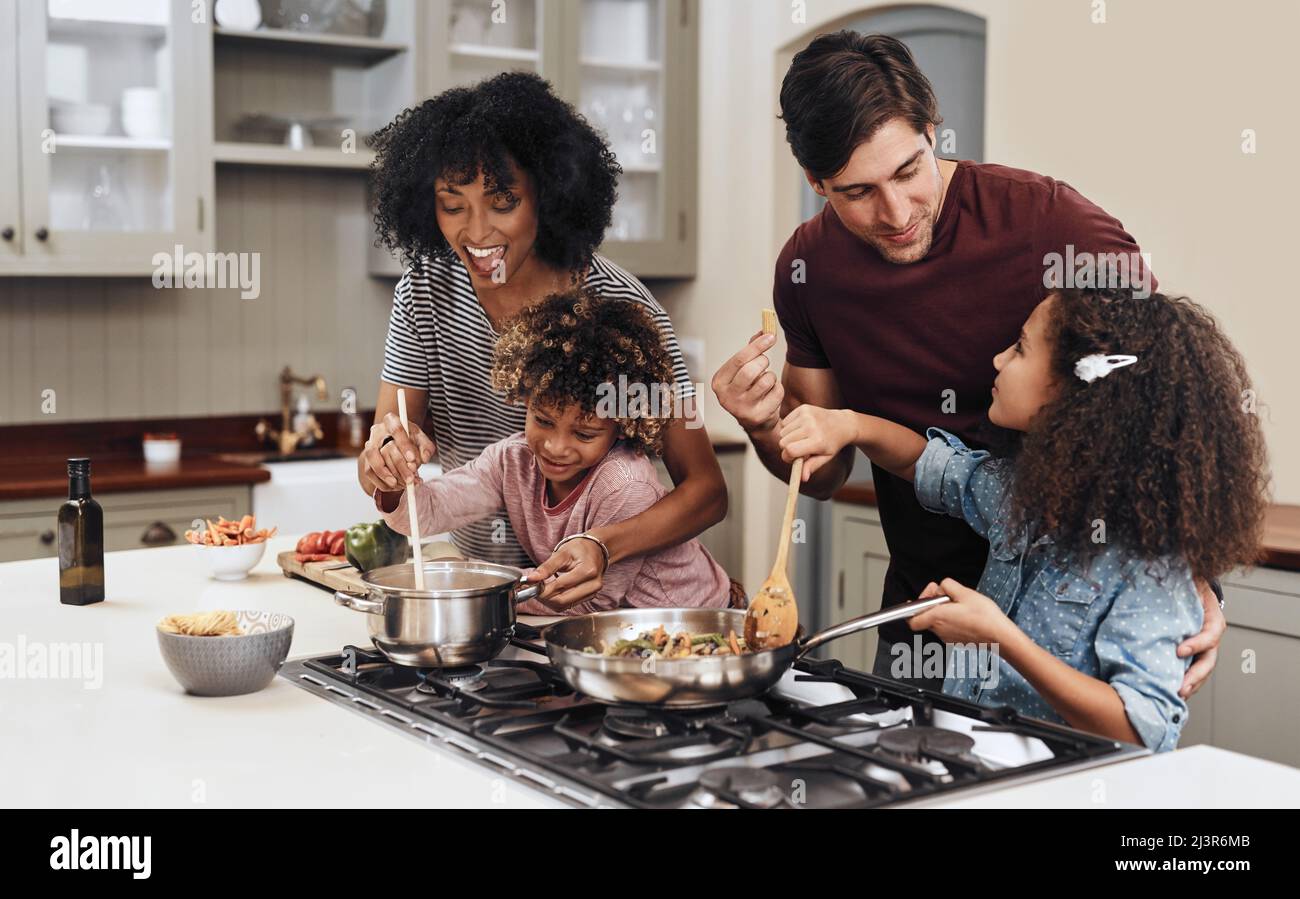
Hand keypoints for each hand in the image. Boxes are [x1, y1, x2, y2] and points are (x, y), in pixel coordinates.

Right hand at [358, 412, 435, 493]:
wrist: (396, 444)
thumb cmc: (410, 440)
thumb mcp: (421, 440)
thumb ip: (426, 447)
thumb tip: (424, 458)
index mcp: (391, 421)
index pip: (396, 430)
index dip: (404, 445)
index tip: (412, 460)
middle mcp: (377, 432)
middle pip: (384, 450)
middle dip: (399, 467)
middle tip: (411, 478)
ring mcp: (369, 447)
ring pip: (372, 463)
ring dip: (387, 476)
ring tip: (402, 485)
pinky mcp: (366, 460)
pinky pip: (370, 473)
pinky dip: (382, 483)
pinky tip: (396, 486)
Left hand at [525, 536, 606, 608]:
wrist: (594, 549)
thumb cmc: (580, 549)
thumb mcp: (561, 553)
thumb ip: (546, 567)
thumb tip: (531, 579)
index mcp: (587, 571)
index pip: (560, 587)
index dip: (542, 589)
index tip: (530, 585)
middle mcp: (593, 585)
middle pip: (562, 600)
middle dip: (544, 597)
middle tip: (533, 588)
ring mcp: (592, 593)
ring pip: (564, 606)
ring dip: (549, 601)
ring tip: (541, 589)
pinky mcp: (589, 597)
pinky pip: (569, 605)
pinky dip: (556, 601)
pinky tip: (551, 592)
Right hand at [710, 332, 783, 433]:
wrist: (754, 421)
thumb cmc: (747, 389)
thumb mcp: (742, 370)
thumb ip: (751, 350)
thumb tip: (764, 330)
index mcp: (719, 382)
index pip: (738, 359)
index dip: (756, 346)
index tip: (771, 336)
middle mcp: (726, 397)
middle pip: (750, 370)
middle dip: (763, 362)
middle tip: (764, 363)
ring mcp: (741, 409)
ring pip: (765, 381)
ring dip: (771, 376)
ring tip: (766, 381)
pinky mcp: (758, 416)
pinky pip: (776, 392)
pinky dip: (778, 388)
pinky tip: (770, 393)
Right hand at [777, 404, 855, 479]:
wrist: (842, 423)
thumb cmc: (832, 443)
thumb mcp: (825, 457)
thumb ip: (812, 467)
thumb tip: (802, 478)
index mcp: (817, 441)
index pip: (790, 450)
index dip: (788, 457)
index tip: (793, 458)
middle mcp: (811, 426)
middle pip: (783, 442)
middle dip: (788, 448)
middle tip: (800, 448)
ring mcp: (806, 415)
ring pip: (782, 432)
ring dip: (788, 437)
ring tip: (802, 437)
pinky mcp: (802, 408)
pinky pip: (784, 422)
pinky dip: (789, 427)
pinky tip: (801, 428)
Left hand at [909, 578, 1011, 644]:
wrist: (1000, 636)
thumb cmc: (983, 615)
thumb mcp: (965, 592)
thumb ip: (948, 586)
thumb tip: (941, 587)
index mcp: (937, 618)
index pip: (911, 620)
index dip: (913, 608)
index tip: (925, 597)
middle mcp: (939, 630)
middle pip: (925, 617)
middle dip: (932, 604)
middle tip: (946, 595)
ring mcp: (947, 638)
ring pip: (937, 623)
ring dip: (943, 612)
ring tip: (958, 604)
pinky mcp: (956, 641)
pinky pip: (947, 629)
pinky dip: (951, 620)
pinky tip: (964, 615)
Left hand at [1177, 579, 1224, 697]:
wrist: (1191, 589)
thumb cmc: (1190, 587)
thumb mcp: (1192, 585)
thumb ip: (1181, 590)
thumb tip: (1158, 586)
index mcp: (1213, 620)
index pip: (1210, 635)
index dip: (1197, 644)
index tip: (1179, 651)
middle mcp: (1210, 637)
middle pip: (1208, 661)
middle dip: (1195, 676)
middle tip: (1181, 688)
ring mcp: (1203, 649)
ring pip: (1201, 671)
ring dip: (1191, 685)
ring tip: (1177, 695)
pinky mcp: (1193, 655)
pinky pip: (1191, 671)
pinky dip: (1184, 682)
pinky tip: (1172, 692)